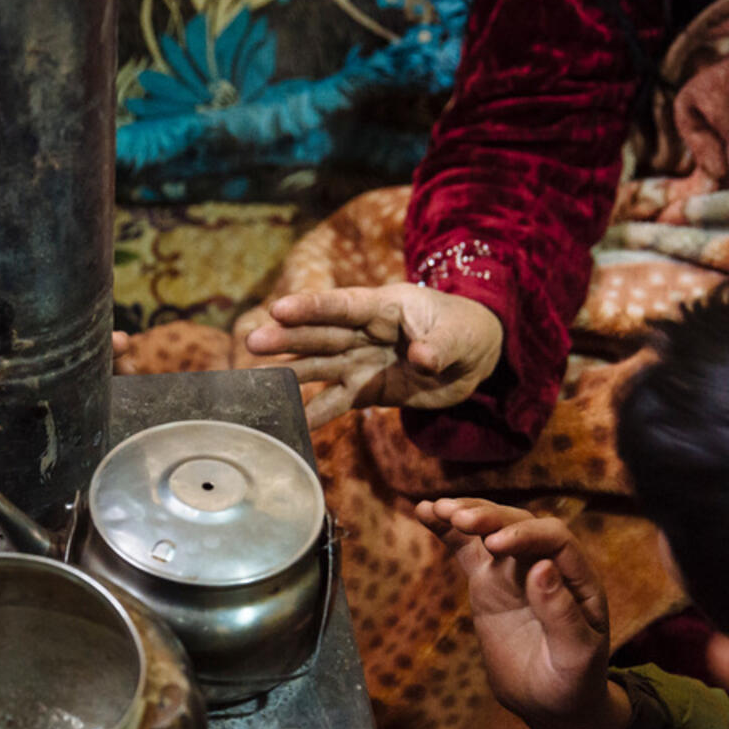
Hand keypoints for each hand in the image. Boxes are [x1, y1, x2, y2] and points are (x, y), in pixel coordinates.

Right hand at [245, 284, 502, 426]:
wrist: (474, 359)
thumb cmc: (466, 332)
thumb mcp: (460, 336)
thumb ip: (440, 345)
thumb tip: (422, 359)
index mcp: (385, 307)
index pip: (344, 305)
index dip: (312, 307)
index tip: (279, 309)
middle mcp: (365, 332)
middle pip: (322, 334)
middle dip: (288, 338)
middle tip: (253, 342)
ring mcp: (361, 360)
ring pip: (320, 366)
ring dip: (290, 374)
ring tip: (255, 383)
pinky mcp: (365, 389)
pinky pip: (335, 402)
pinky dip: (313, 414)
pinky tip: (288, 424)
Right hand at [415, 498, 623, 728]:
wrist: (548, 700)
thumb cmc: (572, 681)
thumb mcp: (575, 655)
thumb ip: (561, 613)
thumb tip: (542, 567)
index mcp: (578, 579)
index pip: (554, 539)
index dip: (525, 535)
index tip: (494, 544)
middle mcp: (547, 564)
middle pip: (520, 524)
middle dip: (490, 517)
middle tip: (458, 518)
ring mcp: (515, 570)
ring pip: (492, 528)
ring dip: (467, 513)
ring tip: (435, 508)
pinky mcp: (489, 579)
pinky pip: (467, 548)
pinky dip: (447, 529)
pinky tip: (424, 511)